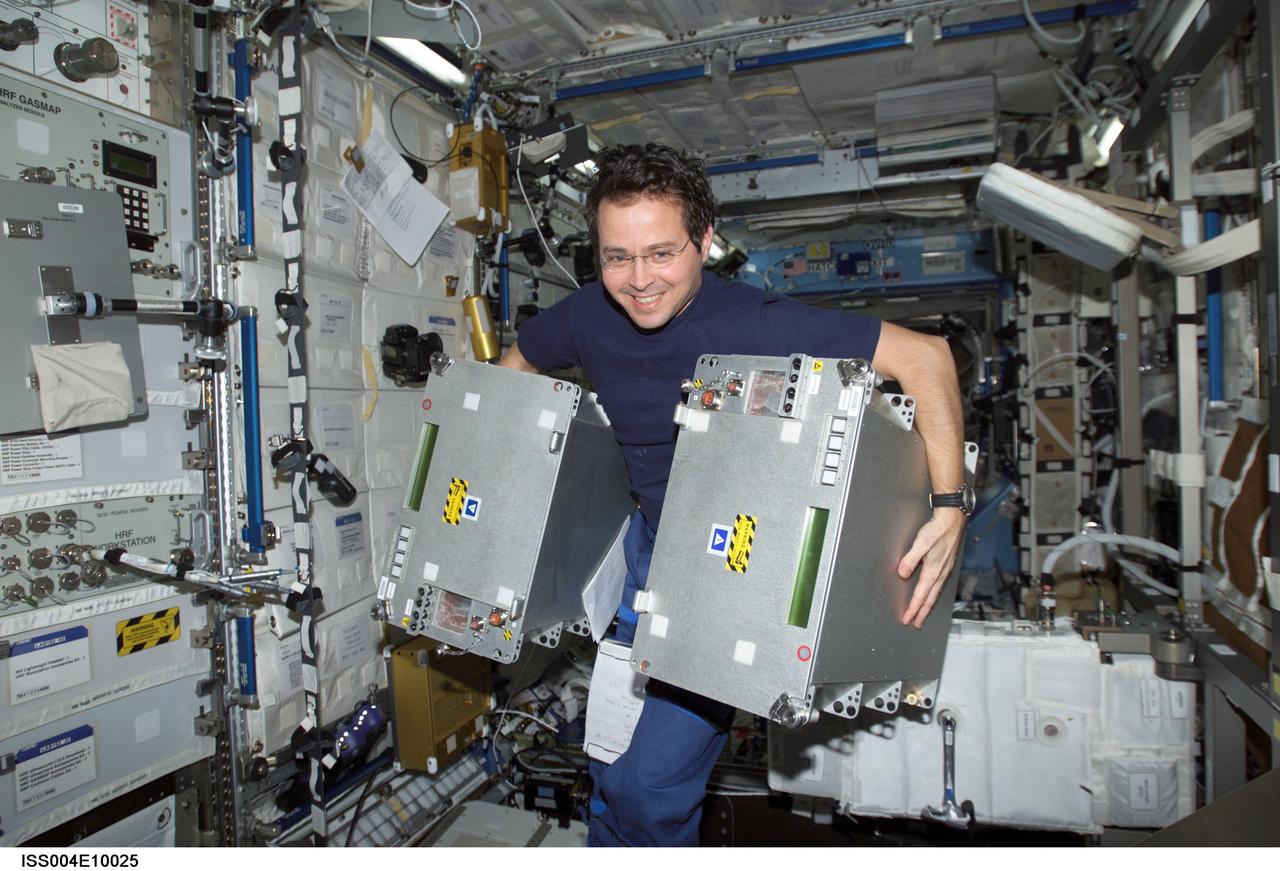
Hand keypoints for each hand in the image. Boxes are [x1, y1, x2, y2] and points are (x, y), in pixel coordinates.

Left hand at [897, 510, 965, 628]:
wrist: (953, 520)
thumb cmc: (938, 530)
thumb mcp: (921, 542)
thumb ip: (911, 558)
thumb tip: (902, 573)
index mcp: (933, 571)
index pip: (921, 595)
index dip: (913, 609)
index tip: (907, 619)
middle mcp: (940, 574)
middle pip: (930, 599)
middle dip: (922, 613)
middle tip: (916, 624)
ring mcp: (945, 571)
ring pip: (935, 594)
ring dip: (928, 606)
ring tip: (923, 615)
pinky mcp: (946, 566)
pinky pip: (939, 587)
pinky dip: (933, 596)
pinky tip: (931, 596)